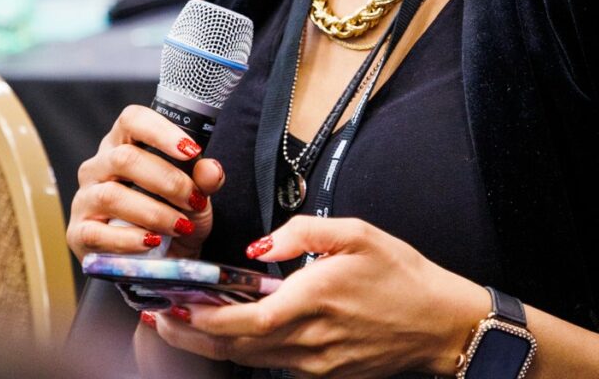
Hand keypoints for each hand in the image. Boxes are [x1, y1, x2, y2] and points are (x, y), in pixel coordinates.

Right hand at [67, 104, 225, 260]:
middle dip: (166, 180)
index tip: (190, 150)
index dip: (160, 131)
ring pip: (112, 195)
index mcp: (123, 144)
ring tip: (181, 226)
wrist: (160, 263)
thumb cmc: (174, 215)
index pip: (132, 120)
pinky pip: (97, 233)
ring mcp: (85, 199)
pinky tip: (152, 242)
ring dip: (153, 212)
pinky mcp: (79, 233)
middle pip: (124, 158)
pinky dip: (129, 239)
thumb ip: (205, 180)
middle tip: (195, 200)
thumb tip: (211, 169)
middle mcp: (98, 166)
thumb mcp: (197, 197)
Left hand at [148, 215, 487, 378]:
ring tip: (178, 325)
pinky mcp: (326, 373)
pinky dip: (242, 351)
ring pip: (252, 359)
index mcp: (316, 301)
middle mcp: (312, 341)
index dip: (206, 319)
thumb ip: (302, 232)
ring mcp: (318, 364)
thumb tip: (258, 248)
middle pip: (239, 346)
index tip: (174, 307)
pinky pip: (274, 364)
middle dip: (193, 335)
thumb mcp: (357, 233)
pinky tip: (227, 332)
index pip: (248, 320)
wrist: (442, 325)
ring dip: (211, 344)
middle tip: (156, 320)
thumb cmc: (400, 273)